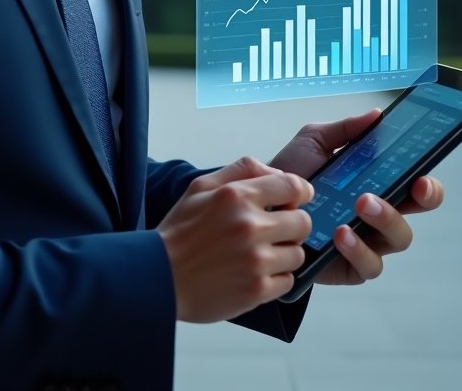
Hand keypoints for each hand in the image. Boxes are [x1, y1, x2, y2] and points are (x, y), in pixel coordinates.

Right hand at [157, 156, 313, 322]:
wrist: (159, 277)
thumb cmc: (180, 231)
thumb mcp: (201, 186)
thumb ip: (241, 171)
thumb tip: (277, 173)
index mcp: (236, 195)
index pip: (292, 186)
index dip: (299, 192)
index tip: (295, 199)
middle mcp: (250, 225)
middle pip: (303, 222)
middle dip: (291, 224)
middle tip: (274, 230)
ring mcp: (256, 260)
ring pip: (298, 254)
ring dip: (283, 254)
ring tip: (260, 254)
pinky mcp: (257, 290)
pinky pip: (289, 280)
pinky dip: (276, 278)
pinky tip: (255, 273)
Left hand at [269, 109, 445, 287]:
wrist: (259, 206)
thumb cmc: (291, 173)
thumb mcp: (314, 143)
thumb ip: (344, 130)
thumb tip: (376, 115)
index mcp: (376, 183)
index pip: (415, 186)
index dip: (427, 183)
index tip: (421, 175)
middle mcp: (378, 214)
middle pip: (414, 213)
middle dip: (413, 203)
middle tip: (387, 186)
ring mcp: (367, 241)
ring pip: (398, 239)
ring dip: (385, 221)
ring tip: (359, 205)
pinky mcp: (350, 268)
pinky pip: (369, 266)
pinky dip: (359, 250)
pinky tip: (341, 234)